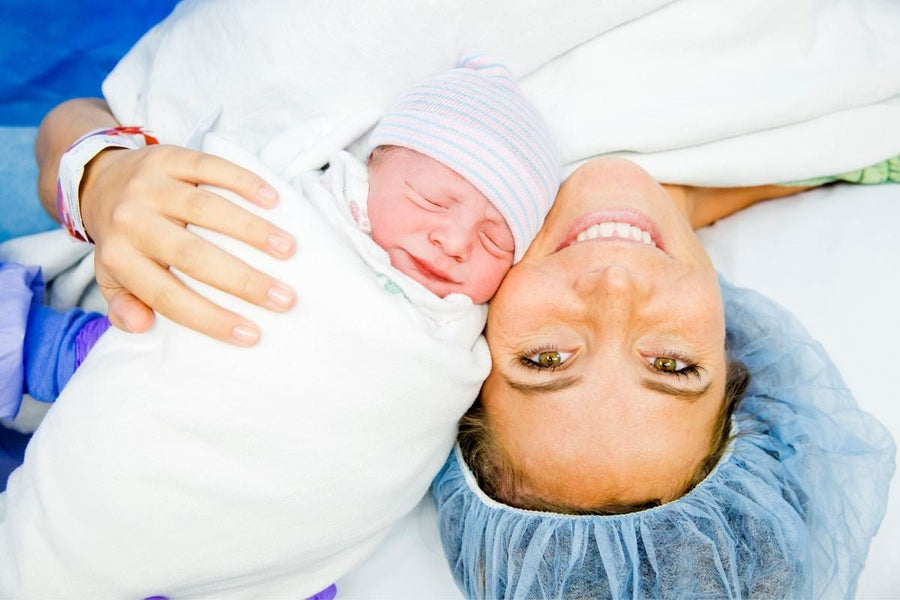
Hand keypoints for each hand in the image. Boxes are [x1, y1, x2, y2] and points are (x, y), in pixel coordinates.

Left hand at [80, 143, 296, 345]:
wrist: (97, 178)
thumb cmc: (120, 238)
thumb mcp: (112, 278)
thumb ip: (124, 306)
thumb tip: (143, 325)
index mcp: (119, 258)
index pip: (167, 295)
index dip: (209, 317)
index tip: (251, 334)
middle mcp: (130, 220)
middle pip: (192, 255)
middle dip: (242, 280)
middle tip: (283, 298)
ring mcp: (149, 184)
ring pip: (205, 208)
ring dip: (252, 230)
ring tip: (287, 250)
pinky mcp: (168, 156)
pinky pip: (208, 166)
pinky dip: (243, 181)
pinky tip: (273, 200)